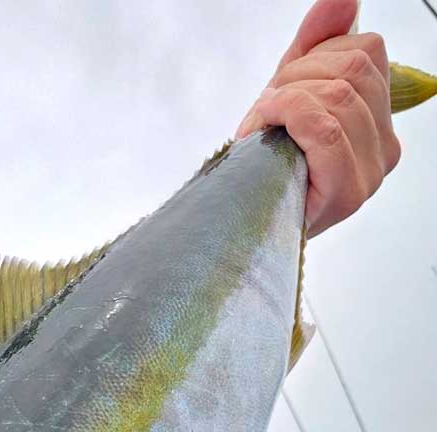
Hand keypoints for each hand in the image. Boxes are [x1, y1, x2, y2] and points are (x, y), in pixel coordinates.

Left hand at [235, 0, 399, 235]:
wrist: (238, 219)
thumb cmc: (264, 163)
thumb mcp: (289, 92)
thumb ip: (316, 45)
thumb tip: (343, 0)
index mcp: (378, 119)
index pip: (367, 50)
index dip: (315, 55)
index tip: (283, 88)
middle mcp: (384, 147)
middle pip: (353, 68)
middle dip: (296, 76)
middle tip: (268, 109)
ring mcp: (370, 172)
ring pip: (338, 94)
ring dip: (286, 99)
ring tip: (263, 125)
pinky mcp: (348, 192)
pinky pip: (326, 128)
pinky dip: (287, 116)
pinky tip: (264, 130)